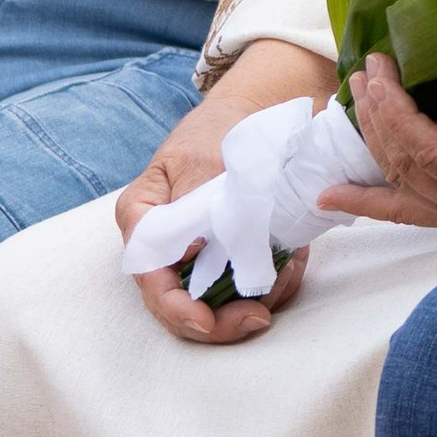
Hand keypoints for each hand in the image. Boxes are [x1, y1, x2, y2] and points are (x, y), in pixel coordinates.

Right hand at [123, 113, 309, 348]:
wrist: (253, 115)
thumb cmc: (217, 132)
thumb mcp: (201, 161)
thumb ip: (192, 207)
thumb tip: (192, 253)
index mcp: (142, 219)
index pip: (151, 280)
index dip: (177, 309)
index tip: (208, 320)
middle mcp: (165, 247)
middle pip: (182, 308)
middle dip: (221, 321)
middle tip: (259, 316)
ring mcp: (199, 256)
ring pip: (218, 306)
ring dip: (256, 301)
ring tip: (288, 269)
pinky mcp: (231, 258)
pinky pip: (249, 289)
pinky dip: (274, 285)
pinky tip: (294, 262)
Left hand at [320, 55, 436, 239]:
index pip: (431, 150)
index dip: (398, 110)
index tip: (381, 68)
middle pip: (407, 165)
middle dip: (378, 116)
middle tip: (363, 71)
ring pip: (400, 183)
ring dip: (369, 142)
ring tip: (346, 102)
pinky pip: (408, 213)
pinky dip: (367, 203)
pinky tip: (329, 198)